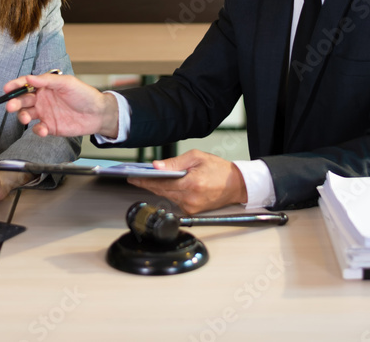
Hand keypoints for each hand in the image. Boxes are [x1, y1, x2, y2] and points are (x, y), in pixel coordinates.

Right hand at [3, 73, 119, 138]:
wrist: (98, 114)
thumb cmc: (84, 95)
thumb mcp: (67, 83)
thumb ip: (47, 80)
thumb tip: (29, 78)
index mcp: (45, 86)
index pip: (26, 84)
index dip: (15, 85)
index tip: (7, 88)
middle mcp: (42, 99)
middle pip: (22, 100)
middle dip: (15, 103)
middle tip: (11, 106)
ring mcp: (45, 113)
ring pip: (26, 114)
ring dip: (22, 116)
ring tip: (25, 118)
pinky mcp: (50, 127)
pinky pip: (38, 129)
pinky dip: (37, 130)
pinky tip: (43, 130)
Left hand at [127, 149, 247, 213]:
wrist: (236, 185)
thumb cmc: (219, 169)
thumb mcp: (196, 157)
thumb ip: (175, 163)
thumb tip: (156, 166)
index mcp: (191, 183)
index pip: (161, 183)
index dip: (145, 180)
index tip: (133, 177)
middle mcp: (190, 198)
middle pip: (161, 191)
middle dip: (148, 184)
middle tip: (135, 177)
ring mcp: (191, 207)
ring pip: (167, 197)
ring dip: (158, 188)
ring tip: (147, 179)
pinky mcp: (192, 211)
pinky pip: (175, 201)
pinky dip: (169, 193)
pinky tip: (165, 186)